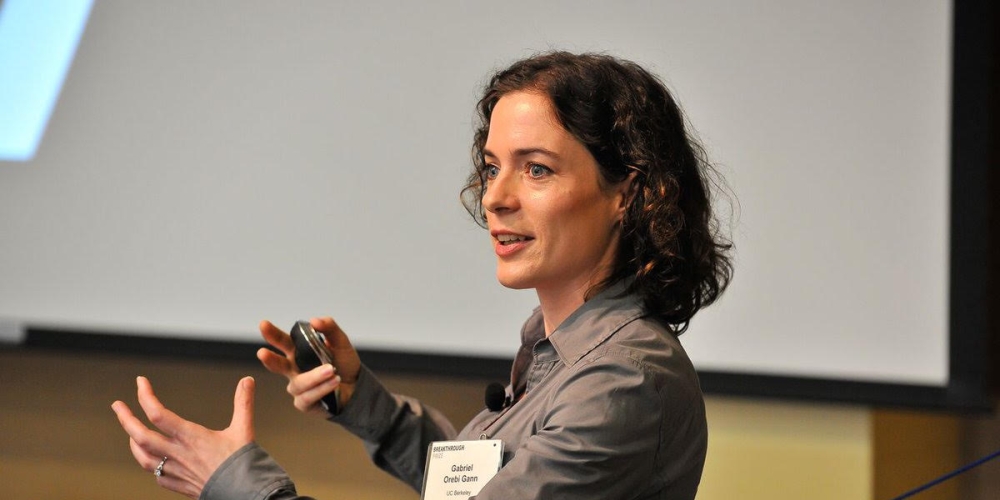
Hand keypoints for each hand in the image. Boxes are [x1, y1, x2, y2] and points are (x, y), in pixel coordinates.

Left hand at [111, 376, 254, 498]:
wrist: (244, 492)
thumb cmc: (242, 462)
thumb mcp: (244, 428)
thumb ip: (243, 402)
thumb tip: (247, 380)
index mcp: (190, 437)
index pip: (158, 414)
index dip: (145, 396)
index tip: (141, 382)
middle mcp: (178, 453)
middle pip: (140, 436)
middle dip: (125, 418)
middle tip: (117, 405)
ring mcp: (175, 470)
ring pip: (142, 457)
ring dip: (133, 442)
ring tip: (130, 432)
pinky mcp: (179, 484)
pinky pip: (157, 475)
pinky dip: (150, 464)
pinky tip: (151, 460)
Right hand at [257, 317, 360, 416]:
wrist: (357, 387)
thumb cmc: (344, 364)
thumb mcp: (340, 343)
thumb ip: (329, 328)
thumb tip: (314, 320)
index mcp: (298, 352)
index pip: (282, 342)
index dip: (272, 334)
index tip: (263, 324)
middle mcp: (294, 369)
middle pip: (277, 364)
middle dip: (269, 359)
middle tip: (262, 352)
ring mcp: (298, 387)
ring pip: (299, 382)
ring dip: (315, 376)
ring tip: (331, 370)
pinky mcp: (304, 403)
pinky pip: (308, 396)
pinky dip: (321, 388)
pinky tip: (334, 382)